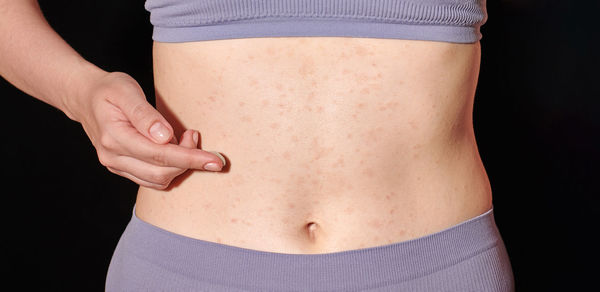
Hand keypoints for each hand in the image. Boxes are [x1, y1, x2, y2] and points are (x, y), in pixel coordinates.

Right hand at [70, 71, 225, 188]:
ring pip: (158, 180)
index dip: (191, 158)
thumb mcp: (126, 90)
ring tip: (186, 139)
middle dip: (188, 160)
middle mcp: (113, 157)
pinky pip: (152, 180)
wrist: (85, 97)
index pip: (160, 155)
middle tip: (195, 134)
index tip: (216, 160)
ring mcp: (116, 166)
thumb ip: (144, 114)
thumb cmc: (109, 90)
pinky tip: (176, 150)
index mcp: (114, 137)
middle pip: (162, 172)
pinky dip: (171, 170)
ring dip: (181, 165)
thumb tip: (165, 137)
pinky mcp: (122, 169)